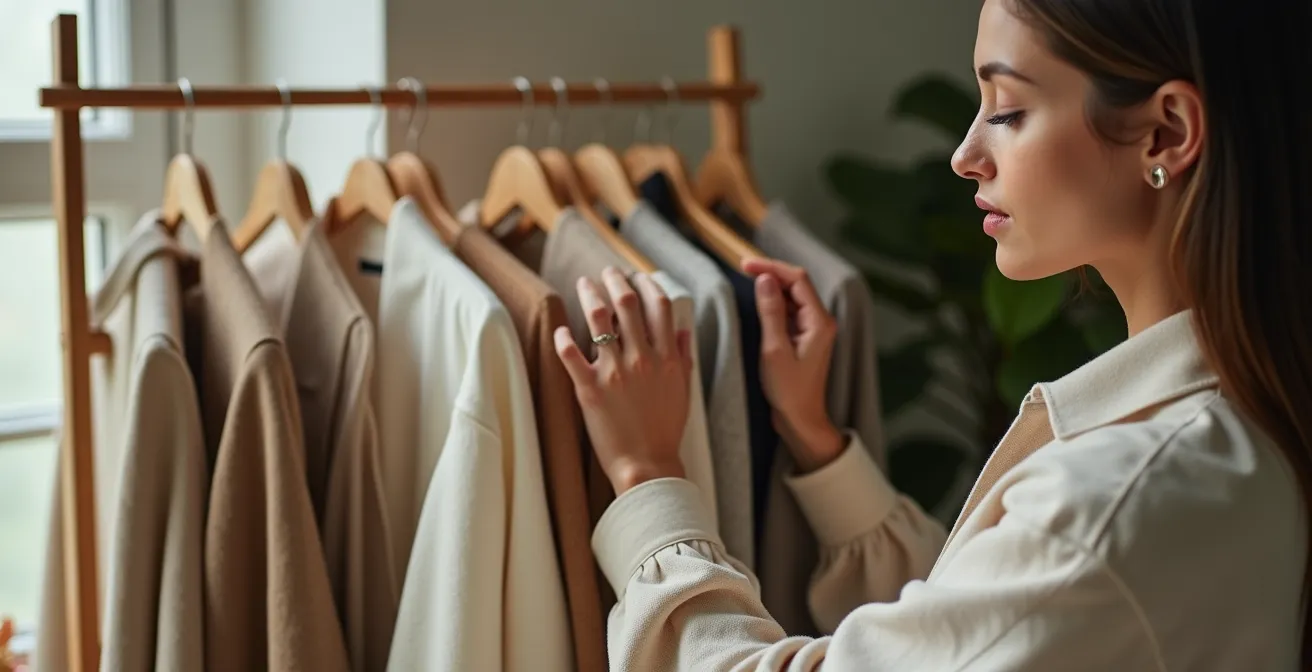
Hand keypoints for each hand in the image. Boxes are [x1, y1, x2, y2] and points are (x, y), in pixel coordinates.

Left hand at [555, 267, 694, 493]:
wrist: (647, 465)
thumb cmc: (665, 430)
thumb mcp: (683, 390)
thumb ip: (683, 356)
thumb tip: (682, 330)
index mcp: (666, 357)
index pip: (658, 306)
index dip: (646, 284)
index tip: (637, 277)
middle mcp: (642, 359)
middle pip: (626, 304)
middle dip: (616, 281)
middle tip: (608, 272)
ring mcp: (614, 373)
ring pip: (598, 320)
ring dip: (590, 295)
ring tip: (584, 284)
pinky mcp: (590, 390)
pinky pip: (571, 355)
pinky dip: (563, 338)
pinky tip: (561, 329)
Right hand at [742, 258, 844, 472]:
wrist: (801, 419)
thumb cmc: (789, 391)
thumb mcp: (774, 350)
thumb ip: (770, 312)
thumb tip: (764, 280)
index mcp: (819, 322)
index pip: (797, 280)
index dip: (771, 267)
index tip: (745, 264)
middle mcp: (821, 321)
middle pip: (797, 284)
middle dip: (771, 273)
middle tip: (743, 267)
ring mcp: (814, 329)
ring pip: (793, 296)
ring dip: (772, 286)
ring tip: (748, 279)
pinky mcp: (805, 337)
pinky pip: (791, 310)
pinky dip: (775, 302)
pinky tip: (760, 301)